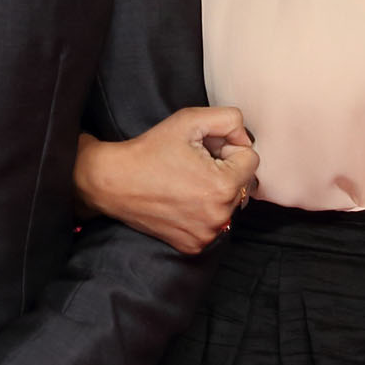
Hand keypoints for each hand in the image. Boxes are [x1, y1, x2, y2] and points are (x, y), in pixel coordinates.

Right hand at [72, 107, 256, 255]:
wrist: (113, 182)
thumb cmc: (150, 150)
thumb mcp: (190, 119)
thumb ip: (229, 119)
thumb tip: (244, 138)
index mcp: (224, 186)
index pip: (251, 159)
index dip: (227, 147)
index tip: (203, 149)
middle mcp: (220, 216)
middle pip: (242, 183)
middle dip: (224, 169)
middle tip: (192, 164)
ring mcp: (207, 234)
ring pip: (229, 204)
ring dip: (215, 191)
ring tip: (185, 182)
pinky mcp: (194, 246)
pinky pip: (213, 224)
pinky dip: (203, 212)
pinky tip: (181, 201)